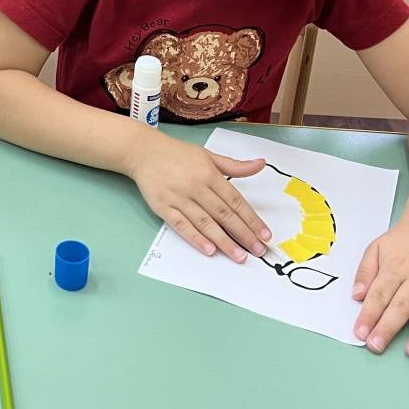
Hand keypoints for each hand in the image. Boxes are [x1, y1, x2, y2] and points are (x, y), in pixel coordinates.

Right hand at [126, 130, 272, 261]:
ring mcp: (178, 198)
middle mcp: (195, 186)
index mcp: (209, 174)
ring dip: (224, 241)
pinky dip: (195, 238)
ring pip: (205, 223)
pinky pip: (181, 225)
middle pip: (223, 214)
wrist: (143, 151)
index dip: (251, 219)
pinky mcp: (163, 207)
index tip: (264, 234)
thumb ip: (235, 166)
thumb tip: (261, 164)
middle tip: (258, 251)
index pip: (235, 201)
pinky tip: (209, 250)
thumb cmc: (177, 154)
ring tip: (239, 256)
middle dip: (243, 234)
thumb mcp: (208, 156)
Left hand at [352, 214, 408, 357]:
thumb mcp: (376, 248)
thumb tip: (357, 296)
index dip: (368, 315)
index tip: (359, 333)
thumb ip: (365, 272)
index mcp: (395, 268)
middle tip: (376, 346)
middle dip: (388, 327)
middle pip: (401, 306)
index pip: (379, 295)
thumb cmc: (403, 241)